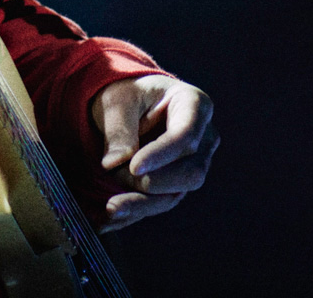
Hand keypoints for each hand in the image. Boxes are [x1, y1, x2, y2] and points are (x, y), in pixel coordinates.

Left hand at [89, 74, 217, 229]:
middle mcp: (203, 138)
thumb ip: (118, 128)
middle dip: (153, 181)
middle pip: (191, 172)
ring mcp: (193, 164)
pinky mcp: (176, 185)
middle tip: (117, 175)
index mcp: (194, 104)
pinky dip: (135, 212)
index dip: (162, 154)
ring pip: (177, 194)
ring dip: (142, 203)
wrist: (128, 105)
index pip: (186, 135)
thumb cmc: (127, 94)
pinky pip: (160, 204)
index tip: (134, 166)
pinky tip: (110, 218)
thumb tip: (114, 163)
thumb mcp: (118, 100)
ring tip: (111, 207)